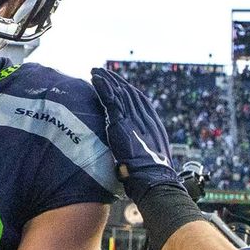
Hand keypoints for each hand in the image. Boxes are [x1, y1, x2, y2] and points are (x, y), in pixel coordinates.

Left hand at [88, 68, 180, 199]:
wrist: (154, 178)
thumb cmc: (152, 177)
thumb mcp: (149, 160)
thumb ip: (142, 153)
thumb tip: (132, 159)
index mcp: (153, 125)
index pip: (140, 102)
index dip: (128, 92)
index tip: (119, 85)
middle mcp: (145, 118)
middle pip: (129, 93)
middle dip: (116, 82)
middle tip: (104, 73)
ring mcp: (134, 118)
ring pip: (119, 93)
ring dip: (107, 80)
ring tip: (95, 71)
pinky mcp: (121, 121)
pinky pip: (111, 99)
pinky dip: (103, 88)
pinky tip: (95, 78)